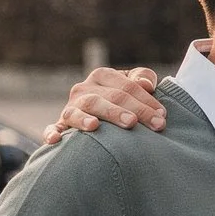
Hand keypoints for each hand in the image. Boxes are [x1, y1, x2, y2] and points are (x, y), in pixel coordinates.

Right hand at [44, 66, 165, 143]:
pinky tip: (56, 140)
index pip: (126, 86)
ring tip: (98, 126)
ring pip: (81, 110)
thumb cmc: (123, 99)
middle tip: (153, 125)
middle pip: (109, 98)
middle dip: (132, 111)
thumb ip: (142, 78)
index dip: (146, 100)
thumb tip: (147, 84)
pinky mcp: (61, 125)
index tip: (162, 116)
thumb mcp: (133, 84)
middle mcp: (84, 89)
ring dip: (90, 118)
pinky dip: (51, 132)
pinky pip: (53, 128)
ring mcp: (71, 107)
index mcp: (102, 75)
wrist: (98, 113)